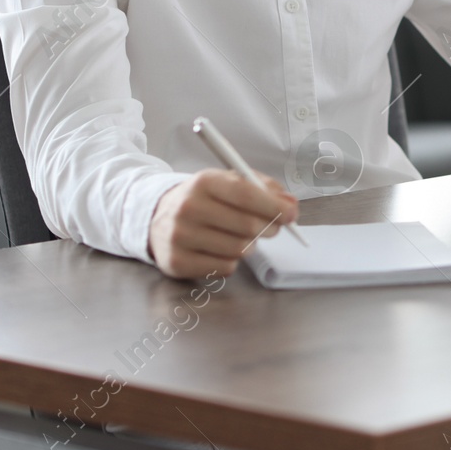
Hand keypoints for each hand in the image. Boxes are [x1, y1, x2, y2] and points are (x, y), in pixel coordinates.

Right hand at [148, 168, 299, 278]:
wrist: (158, 217)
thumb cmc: (204, 198)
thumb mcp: (229, 182)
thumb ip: (264, 188)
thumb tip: (291, 204)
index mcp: (204, 181)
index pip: (247, 195)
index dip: (275, 206)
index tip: (292, 213)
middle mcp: (188, 208)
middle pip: (247, 226)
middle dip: (269, 228)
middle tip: (273, 227)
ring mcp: (180, 237)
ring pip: (239, 250)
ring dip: (249, 245)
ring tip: (240, 236)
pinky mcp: (178, 262)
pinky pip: (225, 268)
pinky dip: (232, 261)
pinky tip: (221, 249)